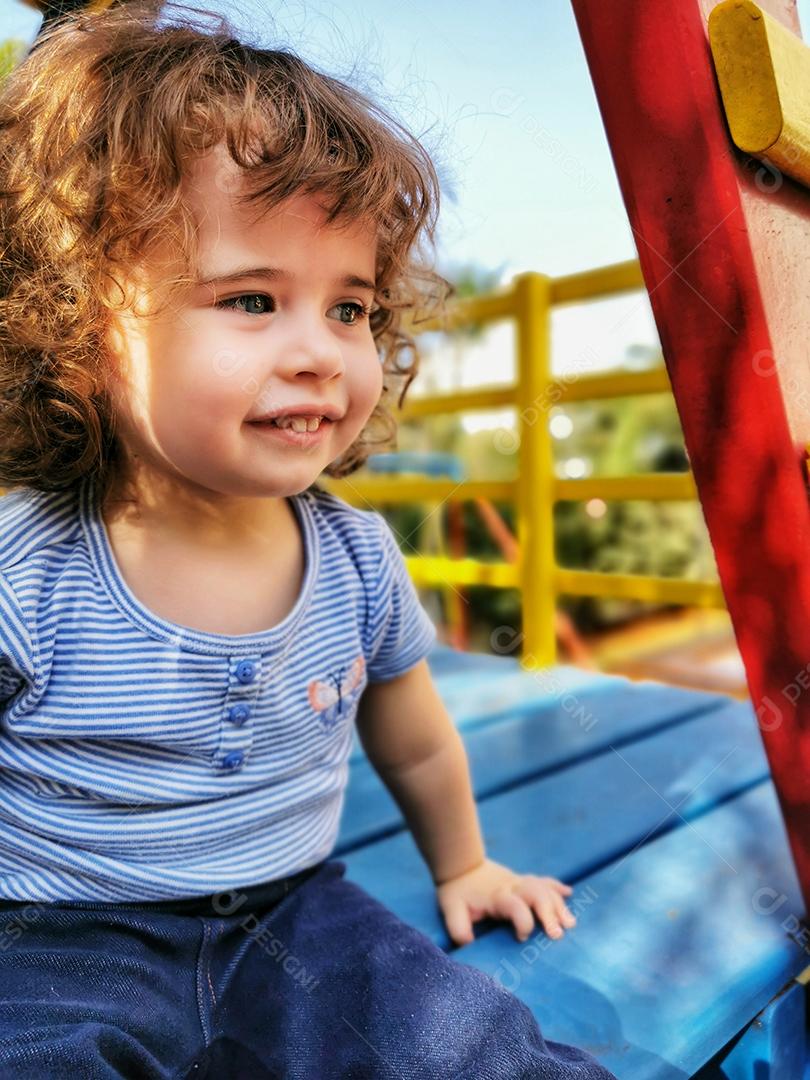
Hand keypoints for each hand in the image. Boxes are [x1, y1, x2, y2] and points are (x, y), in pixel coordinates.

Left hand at [435, 857, 575, 946]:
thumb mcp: (451, 909)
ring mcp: (520, 883)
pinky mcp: (523, 881)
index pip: (515, 906)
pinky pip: (544, 881)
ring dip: (558, 905)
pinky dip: (556, 887)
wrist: (460, 865)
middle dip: (549, 914)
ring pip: (545, 889)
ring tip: (570, 924)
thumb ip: (458, 927)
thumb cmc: (457, 892)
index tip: (521, 938)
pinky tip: (569, 894)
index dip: (522, 922)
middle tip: (557, 935)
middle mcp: (512, 887)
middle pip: (537, 895)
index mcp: (497, 896)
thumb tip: (469, 945)